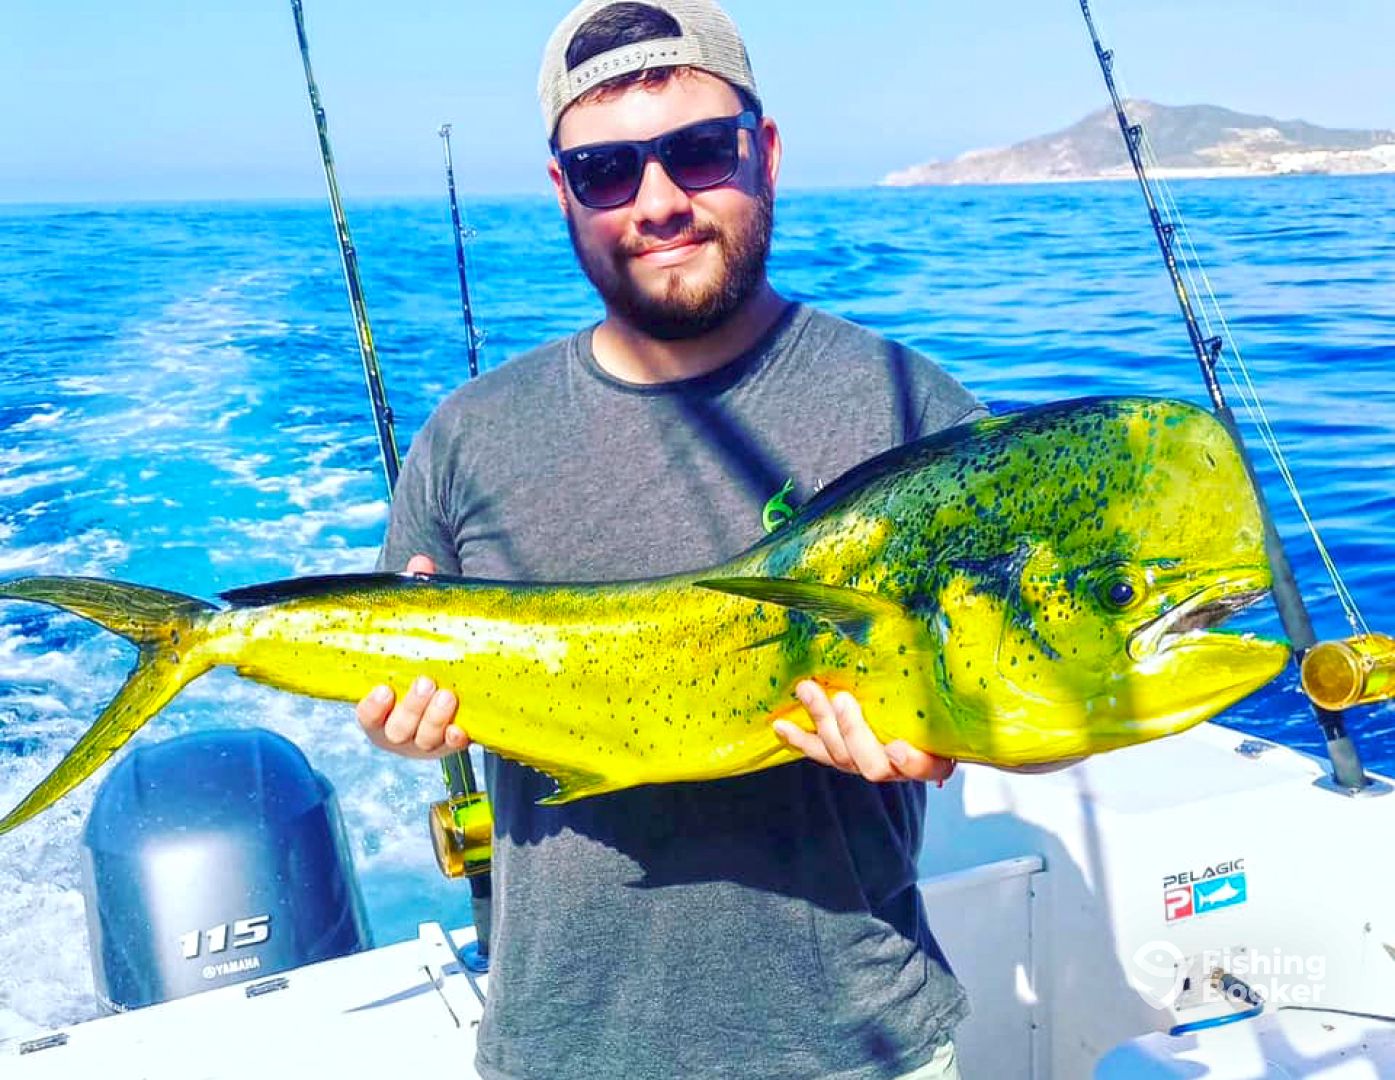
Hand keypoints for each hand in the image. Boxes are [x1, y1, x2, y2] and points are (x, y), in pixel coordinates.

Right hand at [354, 554, 468, 758]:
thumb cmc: (421, 655)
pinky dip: (458, 739)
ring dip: (435, 720)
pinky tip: (465, 729)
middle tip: (427, 682)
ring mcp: (425, 740)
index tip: (383, 688)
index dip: (371, 708)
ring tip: (448, 694)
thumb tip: (420, 561)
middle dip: (411, 709)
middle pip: (398, 729)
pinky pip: (454, 747)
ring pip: (424, 741)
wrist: (454, 679)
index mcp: (379, 706)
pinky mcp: (451, 743)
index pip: (366, 715)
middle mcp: (398, 729)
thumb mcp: (416, 630)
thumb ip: (416, 599)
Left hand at [774, 680, 955, 784]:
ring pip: (841, 755)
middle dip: (853, 731)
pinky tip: (781, 726)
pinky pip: (819, 751)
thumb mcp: (940, 690)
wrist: (912, 707)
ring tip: (808, 691)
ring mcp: (868, 762)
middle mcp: (899, 766)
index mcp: (933, 755)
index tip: (897, 746)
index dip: (912, 762)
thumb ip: (936, 675)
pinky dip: (799, 738)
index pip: (929, 768)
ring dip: (822, 721)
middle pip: (874, 764)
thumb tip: (924, 629)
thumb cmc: (932, 698)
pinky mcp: (843, 755)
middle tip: (842, 699)